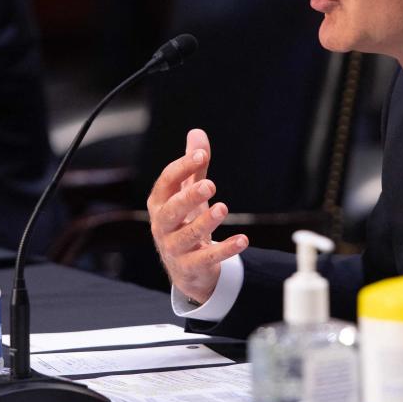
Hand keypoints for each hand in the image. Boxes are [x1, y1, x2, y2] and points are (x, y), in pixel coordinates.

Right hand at [147, 129, 248, 303]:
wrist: (185, 269)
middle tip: (210, 184)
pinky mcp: (190, 267)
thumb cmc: (185, 222)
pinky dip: (225, 249)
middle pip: (172, 210)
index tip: (201, 156)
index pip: (166, 182)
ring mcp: (174, 248)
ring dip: (205, 222)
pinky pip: (207, 258)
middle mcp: (162, 226)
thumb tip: (196, 133)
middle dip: (189, 197)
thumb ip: (193, 167)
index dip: (182, 168)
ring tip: (223, 208)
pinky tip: (243, 240)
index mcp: (159, 204)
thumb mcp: (188, 194)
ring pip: (187, 235)